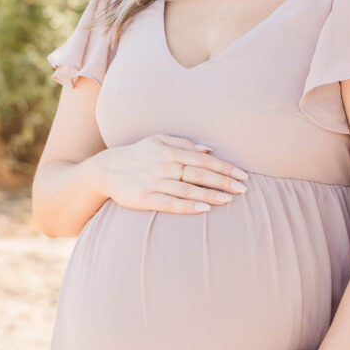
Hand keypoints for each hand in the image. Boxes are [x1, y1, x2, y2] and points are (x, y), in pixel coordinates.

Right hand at [93, 134, 248, 212]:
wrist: (106, 170)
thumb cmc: (138, 154)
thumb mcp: (158, 140)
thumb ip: (183, 144)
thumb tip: (209, 150)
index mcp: (169, 151)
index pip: (204, 160)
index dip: (225, 168)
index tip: (243, 175)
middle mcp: (164, 166)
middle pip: (200, 174)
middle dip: (224, 182)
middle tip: (244, 189)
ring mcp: (154, 183)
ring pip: (188, 190)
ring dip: (210, 195)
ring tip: (229, 200)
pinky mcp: (145, 199)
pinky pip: (170, 204)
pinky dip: (188, 206)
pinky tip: (204, 209)